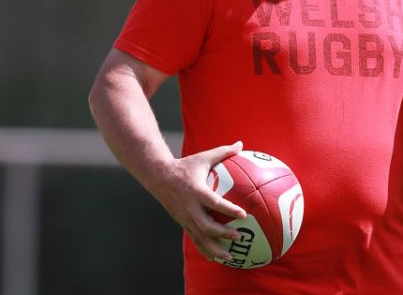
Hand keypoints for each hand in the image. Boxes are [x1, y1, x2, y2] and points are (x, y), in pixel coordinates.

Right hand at [149, 141, 247, 261]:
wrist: (158, 177)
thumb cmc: (185, 166)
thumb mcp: (203, 157)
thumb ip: (223, 152)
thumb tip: (241, 144)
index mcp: (197, 192)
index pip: (214, 203)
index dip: (228, 209)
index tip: (243, 214)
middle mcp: (190, 208)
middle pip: (207, 226)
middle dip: (224, 234)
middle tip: (240, 236)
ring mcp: (185, 217)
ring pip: (200, 238)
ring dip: (215, 249)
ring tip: (230, 257)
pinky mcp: (182, 223)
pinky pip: (195, 239)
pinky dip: (206, 250)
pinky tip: (217, 258)